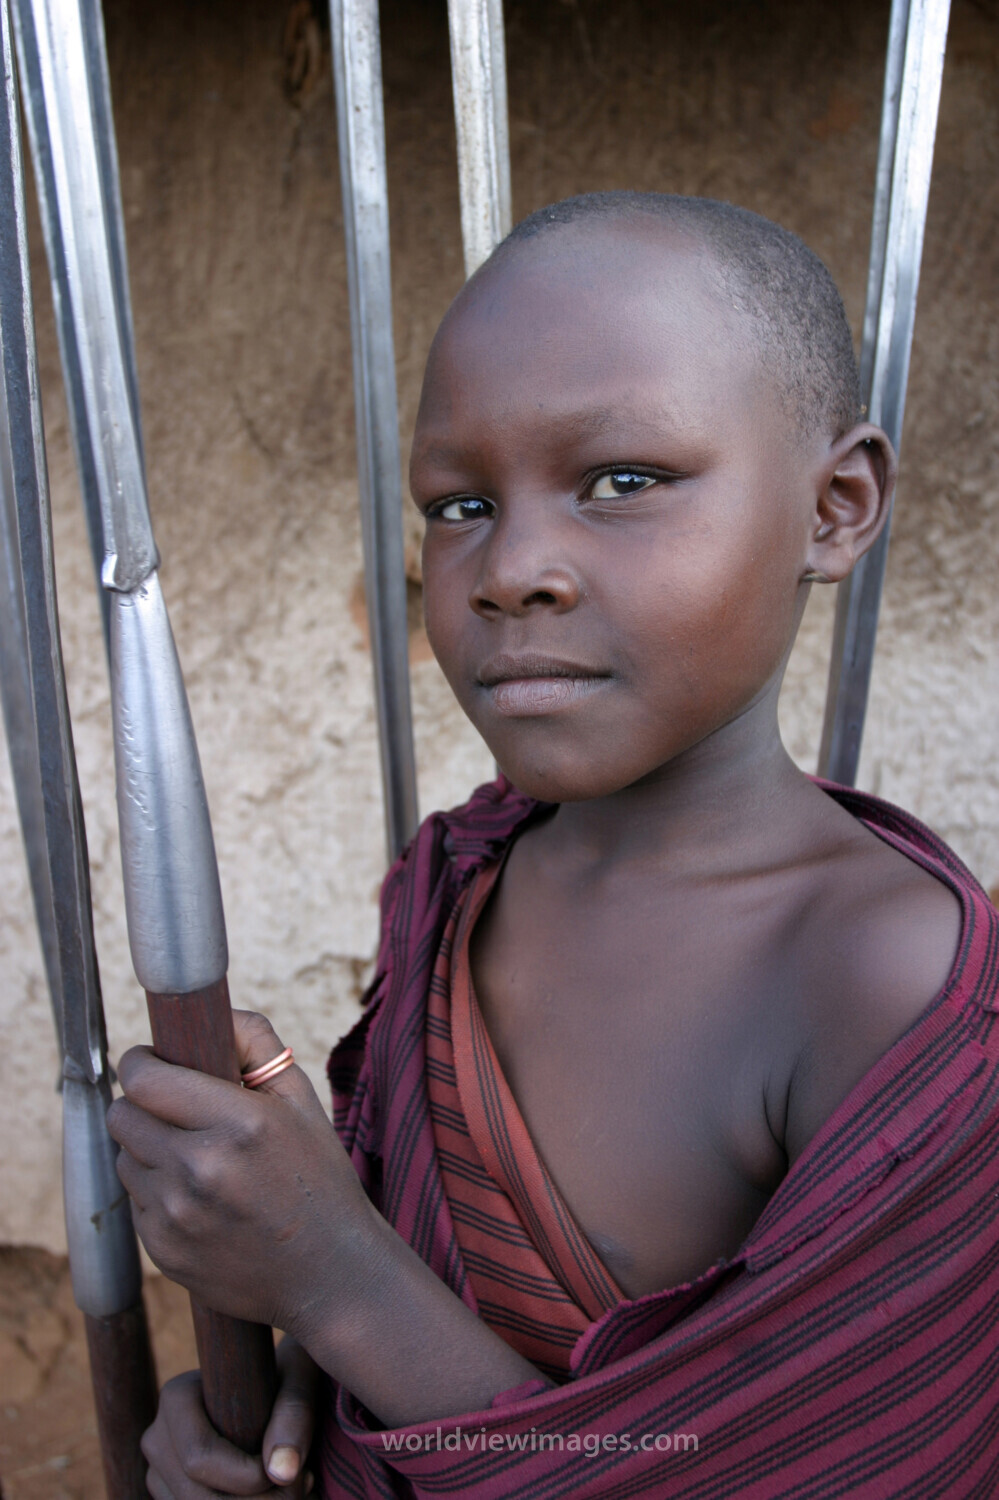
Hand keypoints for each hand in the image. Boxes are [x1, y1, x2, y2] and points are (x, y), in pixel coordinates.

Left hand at [107, 1010, 378, 1339]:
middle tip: (172, 1107)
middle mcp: (201, 1169)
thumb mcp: (302, 1099)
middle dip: (142, 1102)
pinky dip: (157, 1192)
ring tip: (193, 1156)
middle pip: (122, 1114)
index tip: (151, 1060)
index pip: (145, 1078)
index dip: (140, 1061)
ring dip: (148, 1148)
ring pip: (125, 1156)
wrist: (330, 1274)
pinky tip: (199, 1198)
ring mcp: (177, 1216)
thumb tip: (212, 1011)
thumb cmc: (319, 1177)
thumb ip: (256, 1042)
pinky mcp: (162, 1251)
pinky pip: (135, 1201)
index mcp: (239, 1123)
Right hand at [143, 1336, 317, 1496]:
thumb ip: (295, 1414)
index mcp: (177, 1398)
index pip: (200, 1457)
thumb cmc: (289, 1374)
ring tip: (296, 1492)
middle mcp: (158, 1437)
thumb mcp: (300, 1376)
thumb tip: (281, 1472)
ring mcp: (158, 1472)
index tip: (296, 1477)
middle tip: (303, 1491)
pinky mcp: (171, 1495)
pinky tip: (273, 1496)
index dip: (250, 1480)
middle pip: (195, 1498)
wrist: (275, 1387)